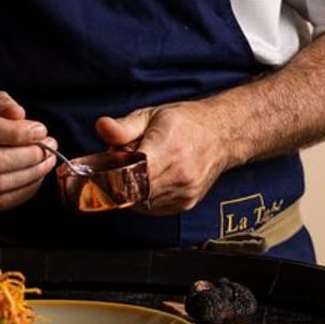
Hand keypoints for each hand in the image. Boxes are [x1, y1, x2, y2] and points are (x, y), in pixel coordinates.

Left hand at [94, 100, 228, 214]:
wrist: (222, 134)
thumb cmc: (186, 122)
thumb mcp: (151, 116)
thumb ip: (124, 127)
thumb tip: (102, 127)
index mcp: (168, 147)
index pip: (132, 174)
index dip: (115, 172)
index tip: (110, 163)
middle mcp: (179, 174)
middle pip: (134, 190)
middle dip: (122, 179)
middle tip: (127, 160)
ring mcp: (184, 192)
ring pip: (142, 202)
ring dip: (134, 189)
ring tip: (143, 167)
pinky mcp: (186, 203)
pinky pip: (153, 208)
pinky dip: (145, 196)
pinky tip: (152, 178)